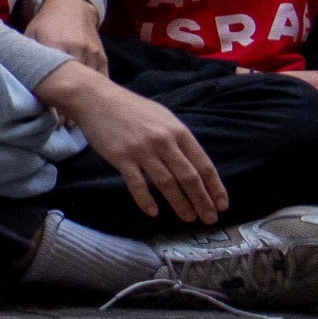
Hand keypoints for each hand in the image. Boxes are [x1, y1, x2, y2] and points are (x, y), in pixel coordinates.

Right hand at [49, 59, 227, 224]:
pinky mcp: (121, 158)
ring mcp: (142, 150)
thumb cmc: (132, 109)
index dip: (215, 187)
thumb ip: (179, 140)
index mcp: (178, 131)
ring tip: (188, 218)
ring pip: (166, 183)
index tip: (221, 205)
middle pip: (188, 177)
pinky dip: (146, 200)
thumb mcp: (163, 118)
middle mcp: (163, 142)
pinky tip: (153, 212)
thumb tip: (193, 165)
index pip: (203, 164)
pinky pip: (137, 184)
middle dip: (202, 200)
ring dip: (180, 204)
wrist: (96, 99)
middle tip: (209, 219)